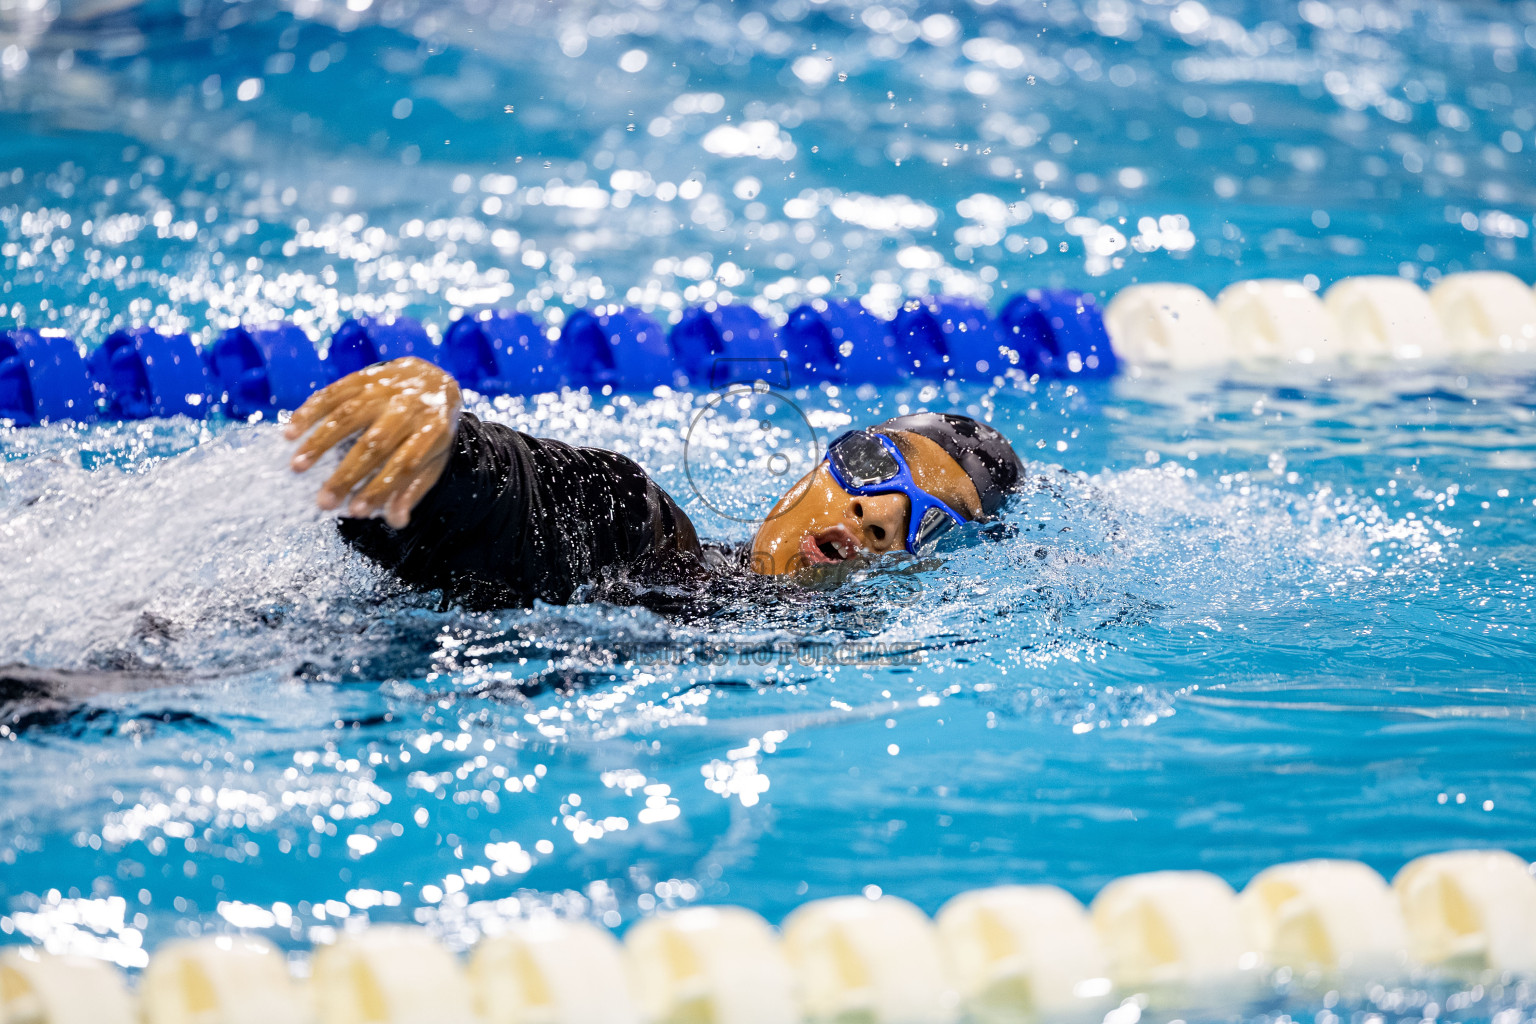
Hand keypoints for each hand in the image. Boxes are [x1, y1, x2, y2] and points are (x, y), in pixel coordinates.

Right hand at [284, 357, 460, 527]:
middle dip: (347, 475)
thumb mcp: (434, 457)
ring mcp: (383, 390)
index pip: (405, 464)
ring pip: (348, 416)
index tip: (356, 511)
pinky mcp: (362, 377)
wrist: (432, 376)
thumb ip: (414, 487)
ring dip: (320, 442)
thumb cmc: (430, 427)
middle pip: (374, 444)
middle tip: (323, 502)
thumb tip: (396, 521)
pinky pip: (332, 393)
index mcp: (431, 431)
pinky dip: (309, 412)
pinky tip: (290, 432)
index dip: (380, 488)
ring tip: (297, 466)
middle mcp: (407, 408)